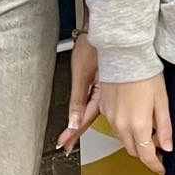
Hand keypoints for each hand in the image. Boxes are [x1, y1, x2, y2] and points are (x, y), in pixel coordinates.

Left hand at [57, 33, 99, 152]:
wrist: (108, 29)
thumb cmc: (96, 45)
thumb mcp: (82, 73)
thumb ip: (78, 100)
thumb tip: (73, 121)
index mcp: (101, 93)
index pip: (85, 118)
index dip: (74, 132)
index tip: (65, 144)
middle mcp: (106, 94)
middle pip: (90, 117)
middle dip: (77, 131)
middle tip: (66, 145)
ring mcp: (107, 89)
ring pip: (95, 110)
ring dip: (83, 122)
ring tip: (71, 136)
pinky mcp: (107, 83)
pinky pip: (99, 101)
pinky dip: (89, 109)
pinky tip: (84, 114)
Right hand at [99, 74, 172, 174]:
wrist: (125, 55)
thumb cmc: (145, 73)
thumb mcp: (162, 100)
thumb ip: (164, 127)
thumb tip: (167, 146)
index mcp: (138, 125)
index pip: (146, 156)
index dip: (155, 165)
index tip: (160, 168)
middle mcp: (121, 125)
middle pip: (133, 149)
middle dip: (145, 151)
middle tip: (156, 143)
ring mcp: (110, 117)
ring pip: (122, 138)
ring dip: (133, 138)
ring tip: (145, 124)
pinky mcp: (103, 108)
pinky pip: (113, 125)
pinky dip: (123, 127)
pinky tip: (131, 115)